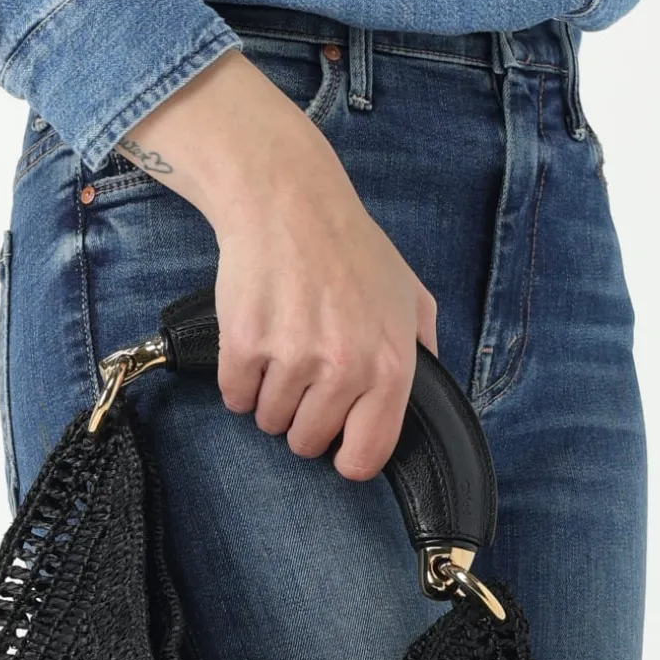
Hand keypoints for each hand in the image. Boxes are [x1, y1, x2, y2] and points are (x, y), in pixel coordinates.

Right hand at [116, 49, 437, 480]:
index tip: (338, 445)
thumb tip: (424, 399)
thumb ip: (423, 352)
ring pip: (268, 421)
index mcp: (391, 366)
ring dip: (270, 397)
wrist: (289, 202)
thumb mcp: (410, 296)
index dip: (347, 458)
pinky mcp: (246, 346)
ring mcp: (292, 358)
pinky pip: (235, 397)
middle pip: (307, 442)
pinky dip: (239, 381)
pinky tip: (256, 344)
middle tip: (304, 378)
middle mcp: (344, 368)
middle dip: (301, 419)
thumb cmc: (351, 249)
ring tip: (282, 351)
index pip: (365, 456)